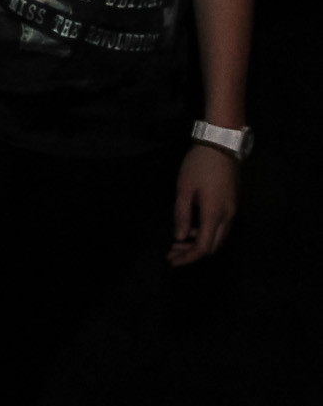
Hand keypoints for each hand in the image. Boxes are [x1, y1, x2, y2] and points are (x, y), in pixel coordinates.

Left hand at [169, 143, 238, 265]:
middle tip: (172, 253)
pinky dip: (206, 233)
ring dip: (199, 243)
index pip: (204, 247)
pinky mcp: (232, 204)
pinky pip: (221, 228)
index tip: (172, 260)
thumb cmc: (199, 165)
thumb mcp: (184, 188)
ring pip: (218, 238)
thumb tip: (180, 237)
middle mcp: (228, 217)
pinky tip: (191, 229)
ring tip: (178, 243)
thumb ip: (182, 215)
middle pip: (213, 246)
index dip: (188, 257)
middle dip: (192, 253)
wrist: (221, 145)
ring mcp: (232, 211)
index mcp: (215, 214)